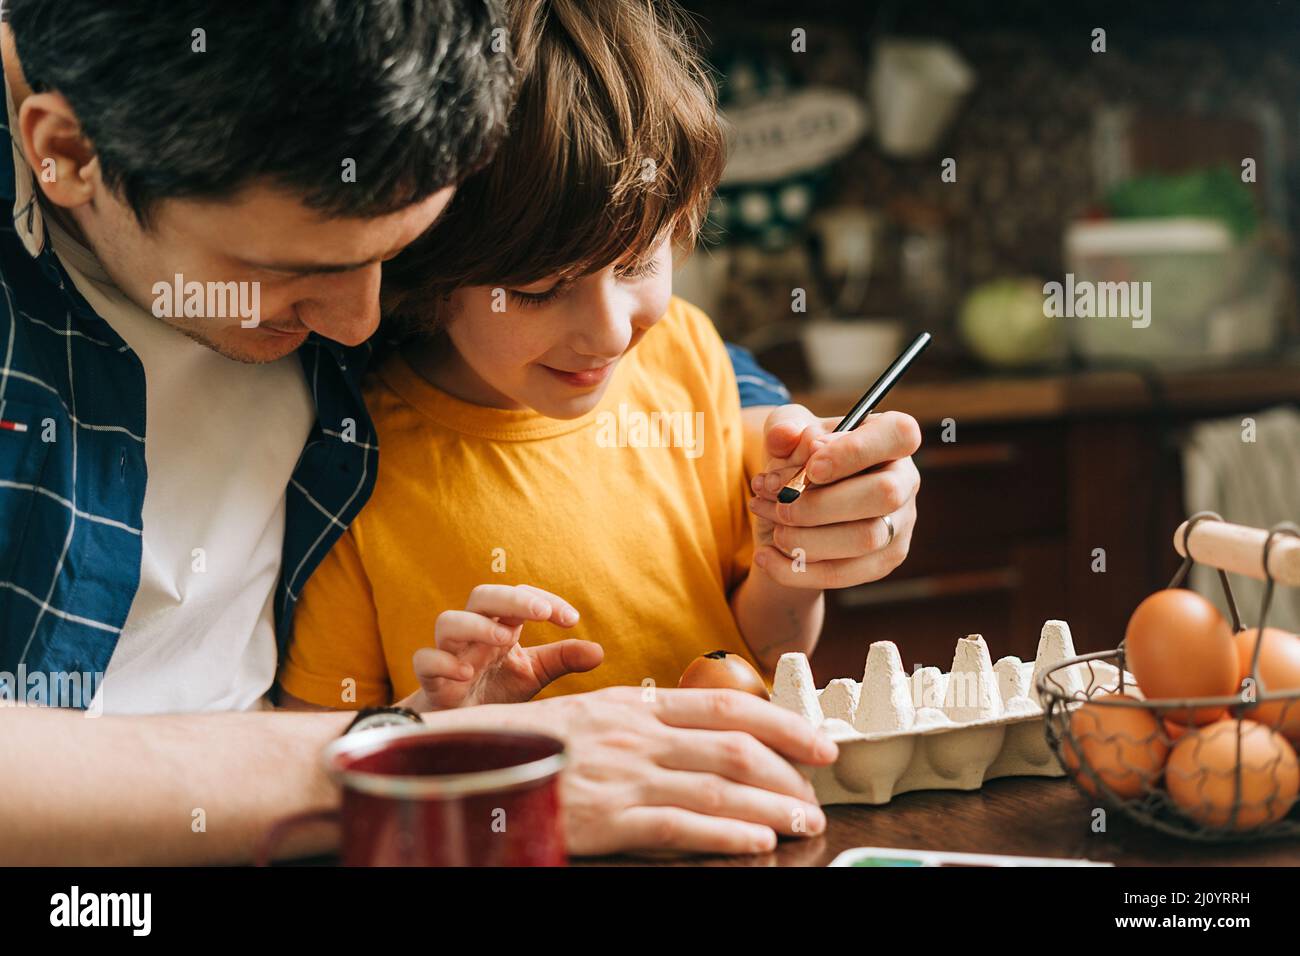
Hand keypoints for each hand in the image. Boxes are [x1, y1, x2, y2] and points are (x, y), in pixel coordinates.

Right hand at [398, 584, 603, 709]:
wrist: (461, 722)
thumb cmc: (497, 689)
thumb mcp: (533, 673)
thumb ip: (562, 659)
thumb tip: (599, 651)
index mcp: (500, 624)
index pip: (518, 597)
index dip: (543, 600)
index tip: (571, 619)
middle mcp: (474, 633)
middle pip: (481, 596)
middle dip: (511, 598)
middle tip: (542, 611)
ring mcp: (449, 653)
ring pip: (448, 622)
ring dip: (477, 625)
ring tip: (506, 638)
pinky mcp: (430, 680)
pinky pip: (425, 660)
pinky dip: (442, 662)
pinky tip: (466, 674)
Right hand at [436, 686, 838, 855]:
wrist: (470, 762)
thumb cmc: (537, 744)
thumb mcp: (597, 716)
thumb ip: (649, 722)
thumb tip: (706, 733)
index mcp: (638, 705)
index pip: (726, 706)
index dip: (782, 723)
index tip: (818, 741)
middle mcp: (638, 734)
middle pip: (733, 747)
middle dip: (788, 771)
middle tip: (819, 793)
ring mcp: (623, 774)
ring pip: (717, 786)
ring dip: (771, 806)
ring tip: (804, 822)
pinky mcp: (606, 816)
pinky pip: (678, 825)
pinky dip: (725, 833)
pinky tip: (756, 841)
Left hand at [746, 405, 920, 588]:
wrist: (792, 505)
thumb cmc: (796, 458)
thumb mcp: (783, 432)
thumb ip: (782, 426)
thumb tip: (785, 436)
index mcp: (888, 437)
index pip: (899, 434)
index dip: (856, 450)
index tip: (812, 467)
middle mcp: (904, 480)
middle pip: (885, 493)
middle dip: (822, 503)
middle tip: (780, 504)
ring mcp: (899, 524)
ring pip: (865, 538)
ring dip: (806, 537)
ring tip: (773, 528)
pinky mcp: (882, 561)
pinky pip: (844, 573)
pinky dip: (797, 569)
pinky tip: (765, 555)